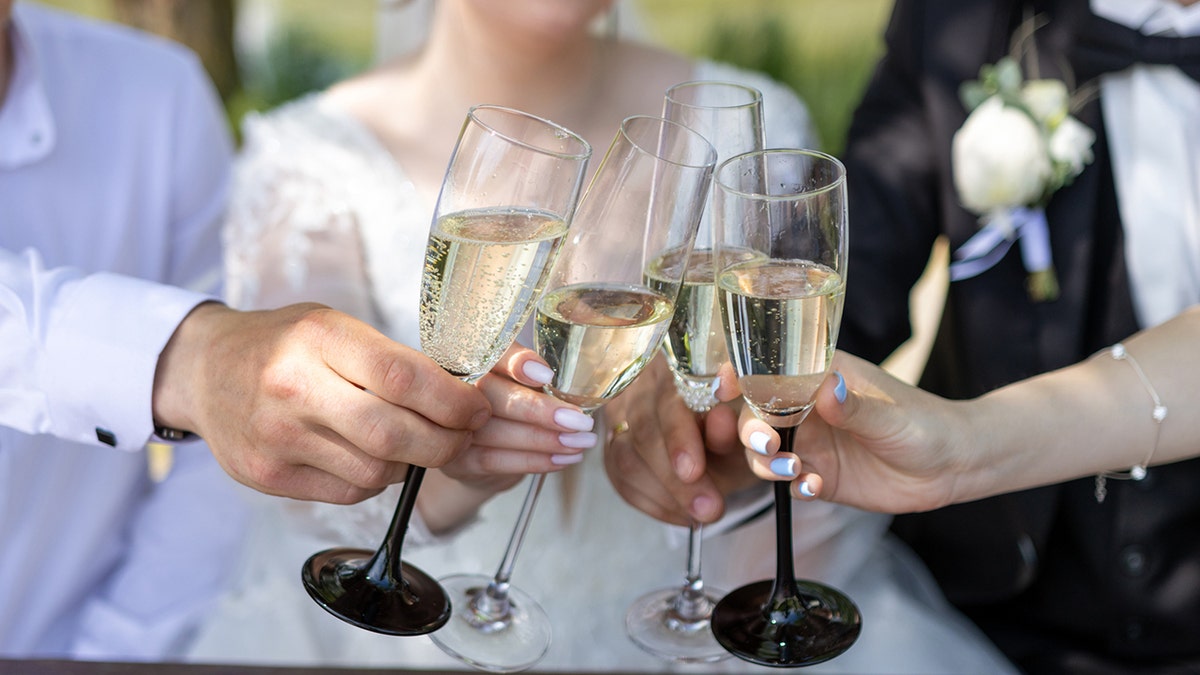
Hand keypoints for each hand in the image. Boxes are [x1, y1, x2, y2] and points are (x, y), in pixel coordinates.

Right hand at [153, 302, 491, 503]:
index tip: (477, 409)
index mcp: (318, 337)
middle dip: (444, 442)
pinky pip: (347, 492)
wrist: (203, 370)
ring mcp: (276, 437)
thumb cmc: (284, 344)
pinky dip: (373, 481)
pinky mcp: (266, 476)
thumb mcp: (332, 327)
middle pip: (393, 433)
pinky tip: (368, 457)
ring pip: (375, 471)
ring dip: (409, 464)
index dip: (452, 401)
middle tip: (462, 437)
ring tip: (411, 443)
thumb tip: (459, 399)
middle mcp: (293, 387)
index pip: (402, 377)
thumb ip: (388, 359)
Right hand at [418, 344, 597, 532]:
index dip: (517, 363)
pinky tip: (563, 459)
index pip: (491, 353)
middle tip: (580, 421)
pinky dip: (533, 461)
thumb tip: (576, 386)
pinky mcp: (455, 460)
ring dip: (545, 440)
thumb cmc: (509, 406)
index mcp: (472, 357)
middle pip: (492, 394)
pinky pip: (495, 461)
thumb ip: (537, 376)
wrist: (479, 453)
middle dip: (539, 410)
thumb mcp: (522, 383)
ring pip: (496, 431)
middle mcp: (453, 387)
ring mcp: (450, 426)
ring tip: (580, 441)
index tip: (546, 376)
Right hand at [602, 355, 747, 526]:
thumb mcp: (744, 428)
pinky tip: (683, 512)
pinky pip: (622, 479)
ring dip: (666, 495)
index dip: (676, 435)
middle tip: (708, 508)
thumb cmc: (735, 429)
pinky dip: (655, 503)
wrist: (725, 442)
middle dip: (673, 478)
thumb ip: (733, 425)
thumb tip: (721, 421)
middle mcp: (640, 384)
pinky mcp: (612, 446)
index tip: (693, 470)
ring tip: (701, 514)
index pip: (666, 397)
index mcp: (676, 366)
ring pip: (625, 458)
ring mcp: (620, 415)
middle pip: (641, 430)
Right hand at [738, 350, 965, 513]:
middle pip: (756, 413)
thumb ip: (855, 405)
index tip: (726, 384)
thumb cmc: (925, 424)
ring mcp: (811, 442)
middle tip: (769, 445)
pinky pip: (789, 481)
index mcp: (820, 376)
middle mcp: (808, 407)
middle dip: (752, 429)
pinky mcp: (818, 474)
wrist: (952, 466)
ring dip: (768, 462)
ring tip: (794, 472)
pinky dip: (794, 486)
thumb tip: (828, 388)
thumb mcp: (891, 414)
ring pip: (764, 451)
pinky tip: (815, 487)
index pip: (771, 369)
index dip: (742, 374)